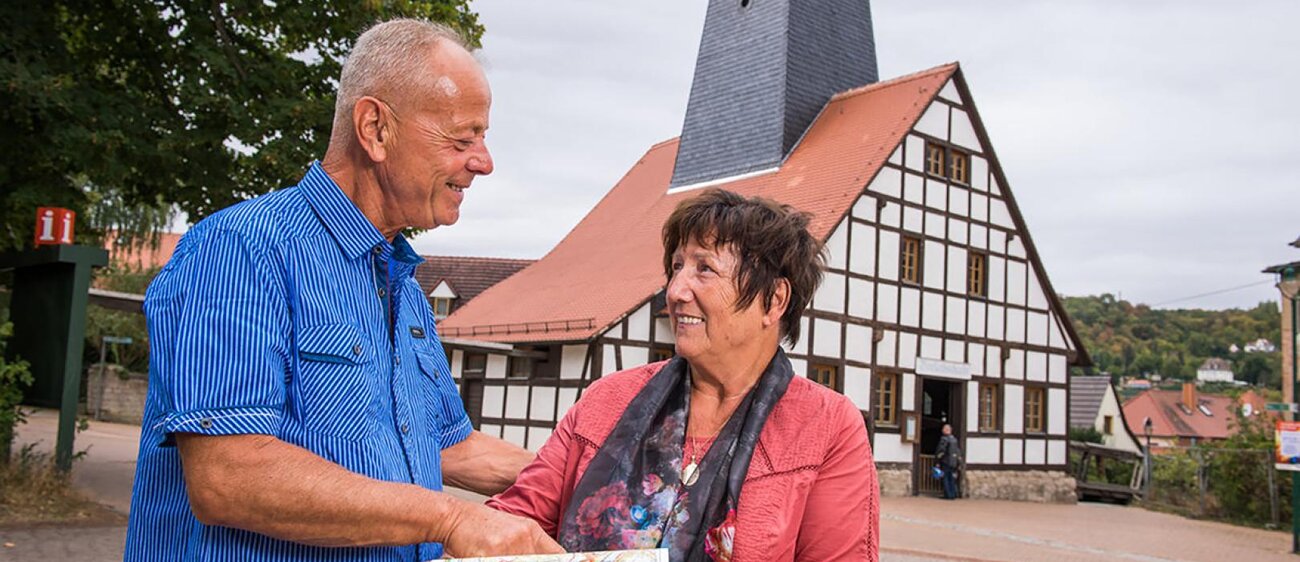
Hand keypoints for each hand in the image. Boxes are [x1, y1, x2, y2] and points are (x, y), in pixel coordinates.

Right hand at [442, 503, 564, 557]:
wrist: (454, 516)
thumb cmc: (479, 526)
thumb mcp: (511, 530)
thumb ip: (530, 545)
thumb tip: (550, 556)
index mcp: (531, 530)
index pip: (558, 554)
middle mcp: (522, 537)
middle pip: (541, 560)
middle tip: (516, 558)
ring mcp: (507, 546)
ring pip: (522, 561)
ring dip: (511, 560)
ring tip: (499, 556)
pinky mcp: (490, 553)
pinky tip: (487, 557)